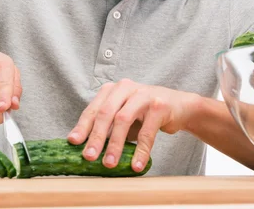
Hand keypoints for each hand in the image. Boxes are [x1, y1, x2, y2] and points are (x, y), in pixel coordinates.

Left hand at [67, 79, 198, 171]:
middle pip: (106, 113)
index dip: (82, 126)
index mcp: (113, 90)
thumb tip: (86, 149)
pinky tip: (136, 165)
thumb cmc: (146, 113)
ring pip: (123, 120)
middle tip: (88, 157)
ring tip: (109, 164)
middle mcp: (125, 88)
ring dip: (115, 145)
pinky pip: (147, 131)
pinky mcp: (159, 105)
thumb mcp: (124, 116)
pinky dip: (141, 150)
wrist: (179, 106)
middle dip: (96, 137)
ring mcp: (143, 95)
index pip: (94, 109)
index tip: (73, 142)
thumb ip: (108, 127)